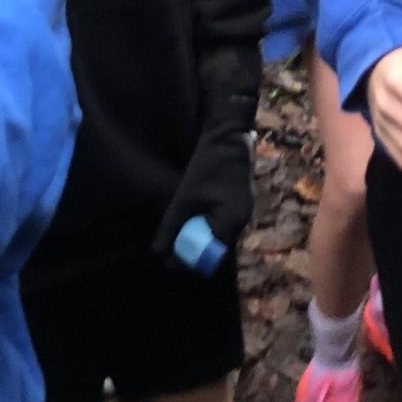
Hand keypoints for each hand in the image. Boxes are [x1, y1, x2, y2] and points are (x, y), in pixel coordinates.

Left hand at [154, 113, 255, 261]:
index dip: (190, 262)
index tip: (170, 263)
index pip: (212, 257)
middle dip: (194, 252)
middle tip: (171, 250)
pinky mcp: (240, 205)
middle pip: (217, 250)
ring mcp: (244, 213)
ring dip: (200, 239)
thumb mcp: (184, 198)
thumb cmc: (207, 166)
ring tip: (179, 235)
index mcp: (232, 221)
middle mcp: (243, 221)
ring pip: (219, 237)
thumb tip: (158, 253)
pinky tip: (192, 221)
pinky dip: (207, 227)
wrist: (229, 138)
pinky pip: (223, 225)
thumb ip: (171, 227)